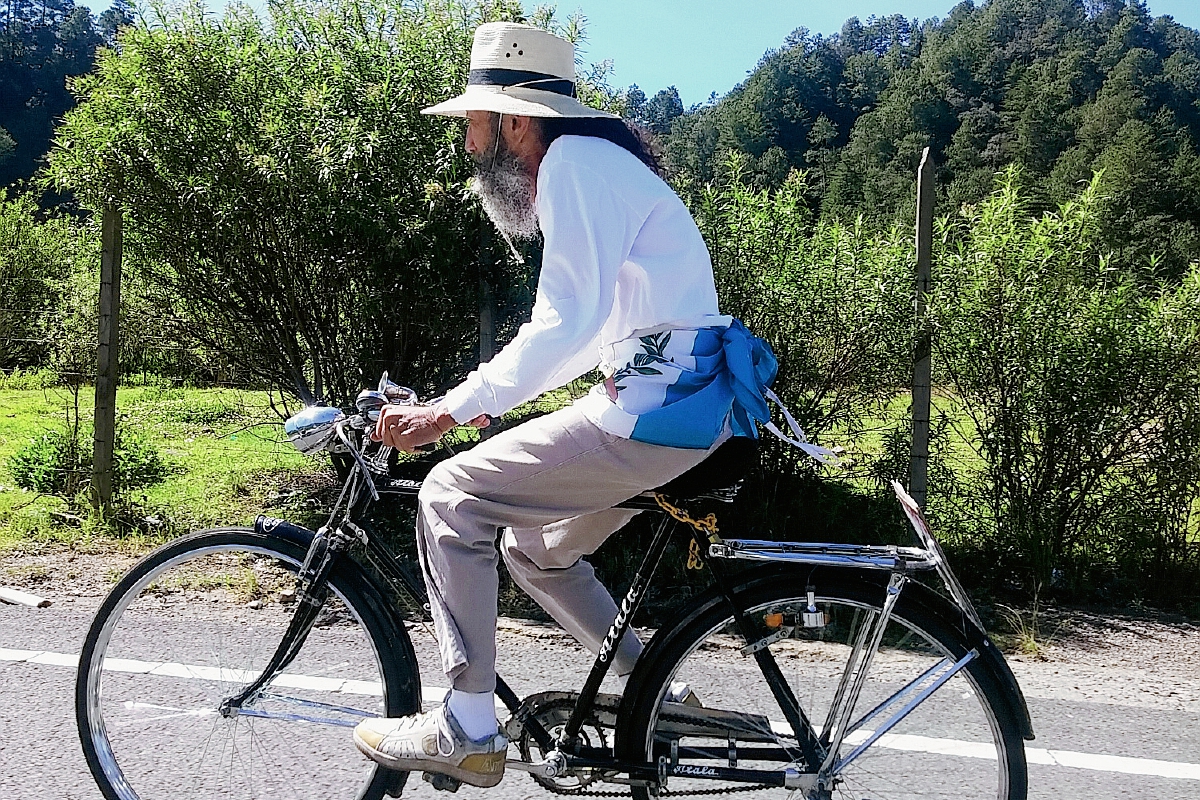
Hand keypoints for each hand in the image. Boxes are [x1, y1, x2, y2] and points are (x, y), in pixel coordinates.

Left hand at [372, 404, 489, 451]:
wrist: (436, 418)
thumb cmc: (422, 417)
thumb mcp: (400, 417)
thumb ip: (385, 427)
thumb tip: (373, 436)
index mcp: (386, 412)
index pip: (378, 432)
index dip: (390, 435)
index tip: (400, 430)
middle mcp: (389, 419)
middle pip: (386, 441)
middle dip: (397, 440)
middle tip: (409, 431)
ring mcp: (396, 429)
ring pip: (396, 446)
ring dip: (406, 444)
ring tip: (414, 434)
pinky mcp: (405, 438)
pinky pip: (405, 450)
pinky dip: (413, 448)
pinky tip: (418, 438)